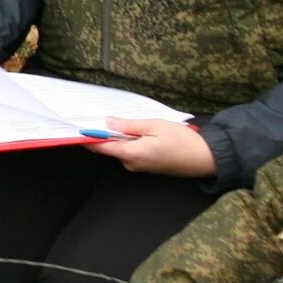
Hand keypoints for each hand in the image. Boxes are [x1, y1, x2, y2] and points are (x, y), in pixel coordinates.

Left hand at [84, 118, 215, 178]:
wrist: (204, 158)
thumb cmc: (181, 140)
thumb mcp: (154, 126)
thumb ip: (128, 126)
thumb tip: (108, 123)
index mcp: (131, 154)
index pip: (101, 147)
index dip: (88, 138)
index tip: (77, 128)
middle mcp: (131, 164)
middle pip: (111, 147)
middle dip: (109, 133)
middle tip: (110, 114)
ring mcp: (140, 167)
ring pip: (123, 149)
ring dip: (124, 136)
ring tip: (136, 122)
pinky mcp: (148, 167)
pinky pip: (133, 153)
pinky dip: (133, 142)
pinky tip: (144, 133)